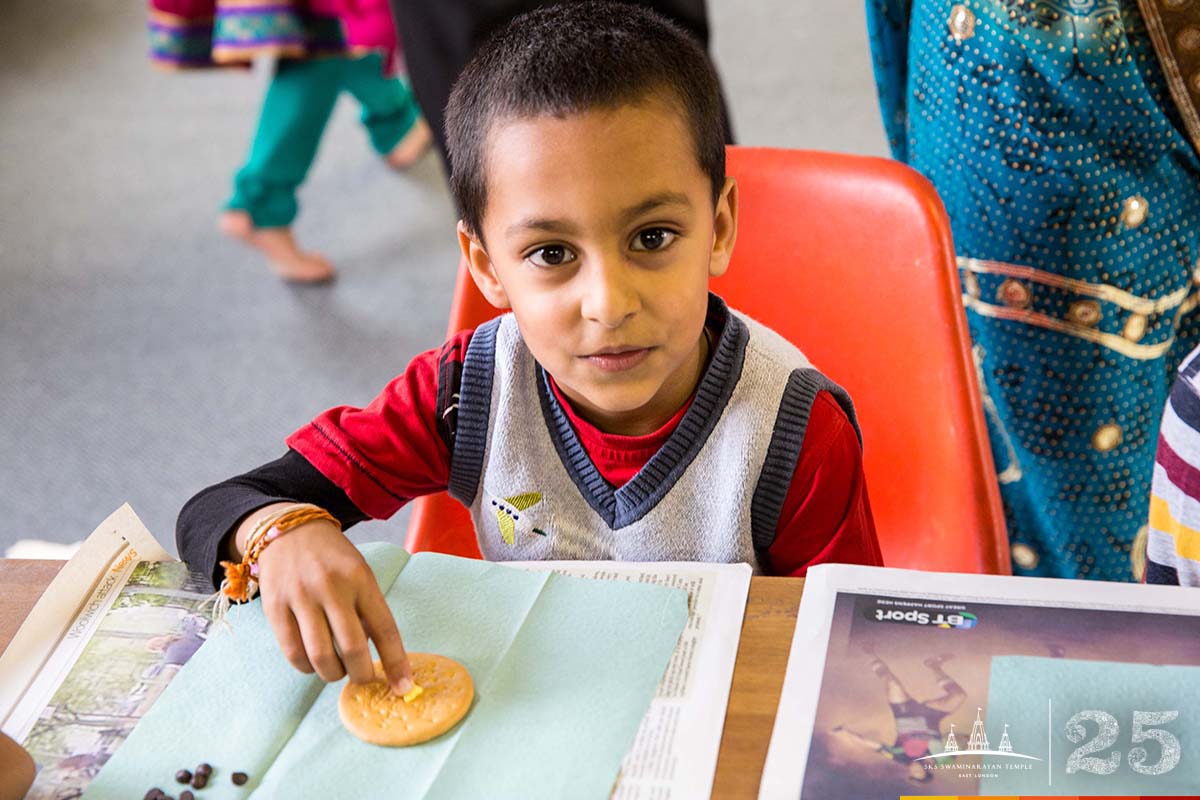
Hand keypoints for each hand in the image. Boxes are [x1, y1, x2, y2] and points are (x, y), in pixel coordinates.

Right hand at [255, 519, 412, 693]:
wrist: (289, 530)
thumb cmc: (333, 558)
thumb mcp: (360, 573)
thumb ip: (369, 610)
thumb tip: (384, 658)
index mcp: (360, 578)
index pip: (384, 628)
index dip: (396, 662)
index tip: (403, 687)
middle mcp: (331, 587)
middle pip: (353, 648)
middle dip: (363, 675)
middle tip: (364, 678)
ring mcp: (301, 598)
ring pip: (321, 656)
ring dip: (333, 674)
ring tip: (338, 671)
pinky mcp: (275, 608)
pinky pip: (293, 652)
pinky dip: (306, 667)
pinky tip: (313, 663)